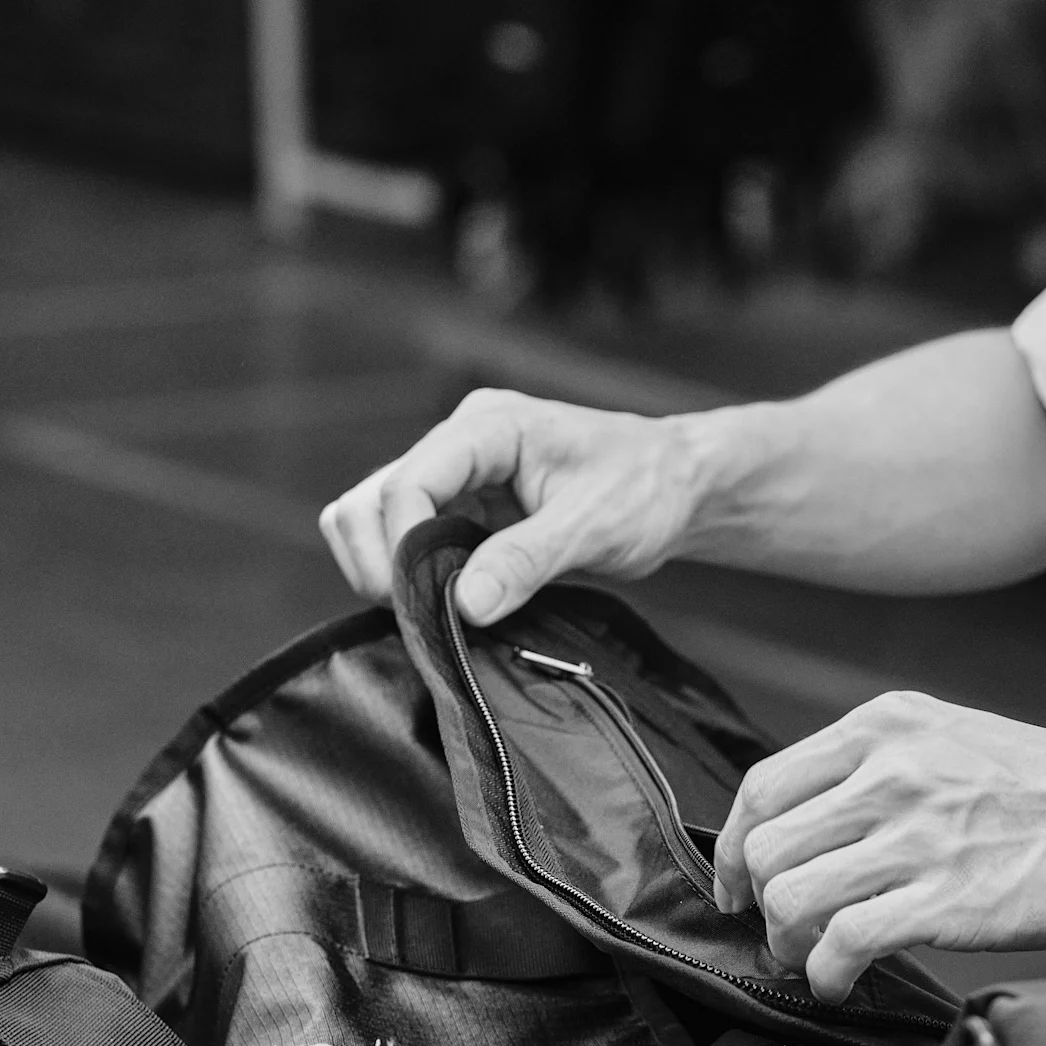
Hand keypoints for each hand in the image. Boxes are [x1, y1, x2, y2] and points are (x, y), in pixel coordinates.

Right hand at [319, 389, 708, 623]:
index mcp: (488, 427)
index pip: (408, 483)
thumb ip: (526, 562)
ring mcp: (454, 477)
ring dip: (386, 571)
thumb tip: (463, 605)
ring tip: (432, 614)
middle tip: (422, 618)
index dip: (404, 549)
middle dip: (380, 563)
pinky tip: (445, 607)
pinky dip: (409, 577)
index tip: (429, 605)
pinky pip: (405, 542)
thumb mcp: (594, 527)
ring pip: (373, 520)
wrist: (676, 488)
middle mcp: (459, 444)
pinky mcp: (459, 511)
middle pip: (370, 500)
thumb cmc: (646, 489)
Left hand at [712, 692, 1045, 1000]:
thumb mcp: (955, 741)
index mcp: (886, 727)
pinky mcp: (942, 899)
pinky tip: (842, 982)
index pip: (764, 786)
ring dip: (786, 942)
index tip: (739, 883)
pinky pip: (839, 943)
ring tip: (812, 960)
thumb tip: (813, 827)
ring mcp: (915, 835)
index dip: (734, 846)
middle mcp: (890, 772)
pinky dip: (825, 974)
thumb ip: (881, 767)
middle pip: (765, 845)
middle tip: (780, 933)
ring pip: (789, 895)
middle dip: (758, 901)